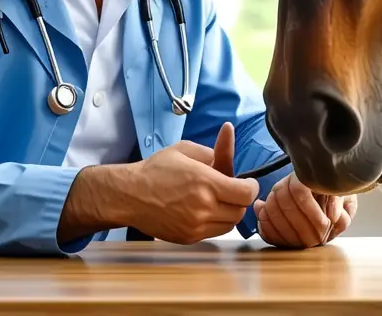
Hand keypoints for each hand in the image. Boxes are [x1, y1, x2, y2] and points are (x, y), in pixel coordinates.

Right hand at [121, 122, 259, 244]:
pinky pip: (214, 232)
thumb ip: (213, 150)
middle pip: (241, 210)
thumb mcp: (184, 150)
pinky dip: (215, 222)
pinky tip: (203, 210)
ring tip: (217, 200)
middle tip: (232, 190)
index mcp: (205, 182)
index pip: (246, 193)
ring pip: (230, 224)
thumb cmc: (155, 170)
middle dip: (240, 199)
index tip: (248, 183)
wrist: (129, 195)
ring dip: (229, 212)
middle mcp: (203, 207)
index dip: (251, 187)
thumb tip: (228, 144)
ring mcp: (196, 225)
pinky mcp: (189, 237)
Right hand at [252, 173, 357, 248]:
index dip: (310, 210)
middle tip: (318, 240)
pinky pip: (264, 221)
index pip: (299, 189)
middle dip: (301, 226)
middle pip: (284, 202)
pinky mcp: (268, 209)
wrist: (328, 199)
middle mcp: (286, 182)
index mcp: (305, 175)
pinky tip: (289, 242)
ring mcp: (274, 196)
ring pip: (271, 211)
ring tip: (307, 243)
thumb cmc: (336, 198)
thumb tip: (332, 215)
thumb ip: (340, 204)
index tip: (325, 225)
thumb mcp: (345, 197)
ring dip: (289, 233)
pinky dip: (273, 233)